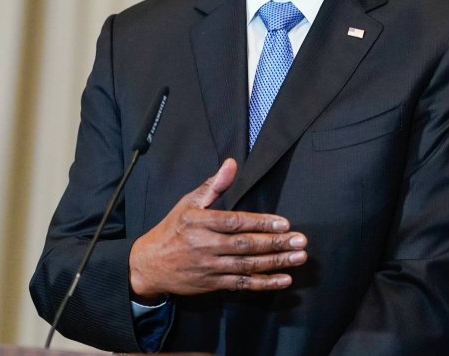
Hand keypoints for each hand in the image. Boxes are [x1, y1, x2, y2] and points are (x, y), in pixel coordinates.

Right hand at [129, 158, 307, 299]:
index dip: (261, 223)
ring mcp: (210, 267)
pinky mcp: (213, 284)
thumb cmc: (171, 230)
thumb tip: (231, 164)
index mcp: (199, 222)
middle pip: (245, 245)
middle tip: (300, 241)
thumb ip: (213, 185)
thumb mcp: (188, 203)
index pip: (234, 222)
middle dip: (275, 243)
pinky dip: (264, 283)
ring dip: (275, 262)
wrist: (148, 266)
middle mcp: (205, 246)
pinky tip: (283, 279)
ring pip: (247, 266)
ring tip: (298, 257)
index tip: (284, 223)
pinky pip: (242, 284)